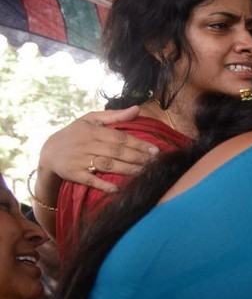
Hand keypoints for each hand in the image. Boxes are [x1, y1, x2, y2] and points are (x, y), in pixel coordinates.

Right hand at [38, 107, 158, 192]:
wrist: (49, 152)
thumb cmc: (76, 134)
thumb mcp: (91, 120)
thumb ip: (115, 115)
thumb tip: (137, 109)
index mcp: (93, 131)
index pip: (120, 137)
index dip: (138, 144)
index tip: (155, 150)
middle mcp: (87, 144)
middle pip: (116, 152)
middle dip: (137, 157)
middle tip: (155, 163)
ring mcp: (80, 160)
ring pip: (107, 165)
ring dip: (126, 170)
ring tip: (144, 173)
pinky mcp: (74, 173)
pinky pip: (90, 180)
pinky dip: (103, 185)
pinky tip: (117, 189)